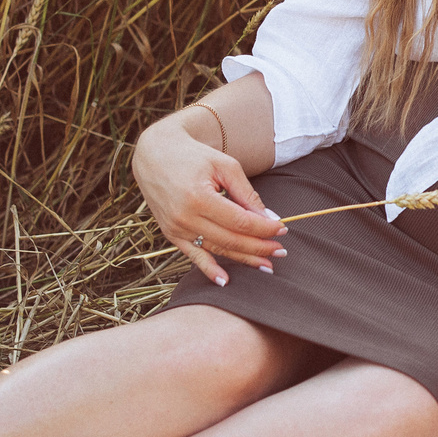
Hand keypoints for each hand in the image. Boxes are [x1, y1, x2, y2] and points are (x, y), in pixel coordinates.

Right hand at [132, 118, 285, 285]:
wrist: (154, 155)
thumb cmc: (194, 156)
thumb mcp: (225, 166)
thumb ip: (247, 194)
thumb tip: (269, 219)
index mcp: (199, 198)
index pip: (240, 222)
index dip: (264, 228)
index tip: (282, 229)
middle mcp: (185, 217)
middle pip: (231, 240)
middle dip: (259, 247)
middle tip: (281, 251)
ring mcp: (176, 229)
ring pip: (217, 250)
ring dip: (243, 259)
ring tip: (266, 265)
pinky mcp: (171, 234)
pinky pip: (194, 256)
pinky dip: (210, 270)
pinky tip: (226, 281)